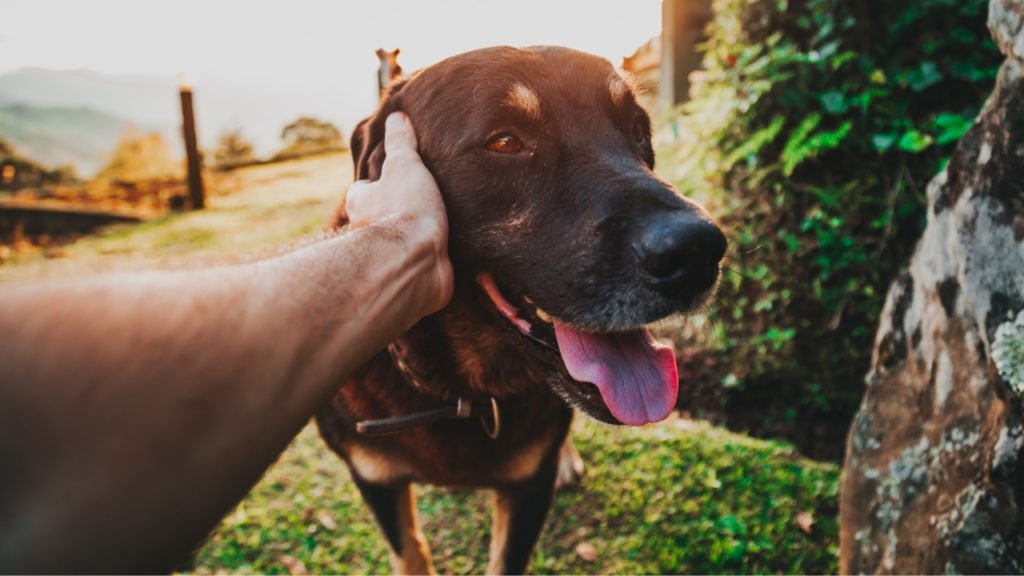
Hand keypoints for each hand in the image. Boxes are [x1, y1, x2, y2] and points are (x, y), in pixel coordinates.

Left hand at [344, 112, 452, 314]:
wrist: (415, 262)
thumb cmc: (405, 210)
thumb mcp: (404, 165)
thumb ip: (401, 142)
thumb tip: (396, 117)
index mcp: (362, 203)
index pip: (363, 190)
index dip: (376, 184)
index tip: (394, 179)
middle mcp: (369, 234)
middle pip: (378, 219)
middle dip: (394, 215)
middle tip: (420, 205)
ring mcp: (390, 258)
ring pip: (399, 246)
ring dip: (414, 241)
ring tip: (442, 230)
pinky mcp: (412, 280)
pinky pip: (422, 269)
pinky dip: (432, 265)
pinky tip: (450, 258)